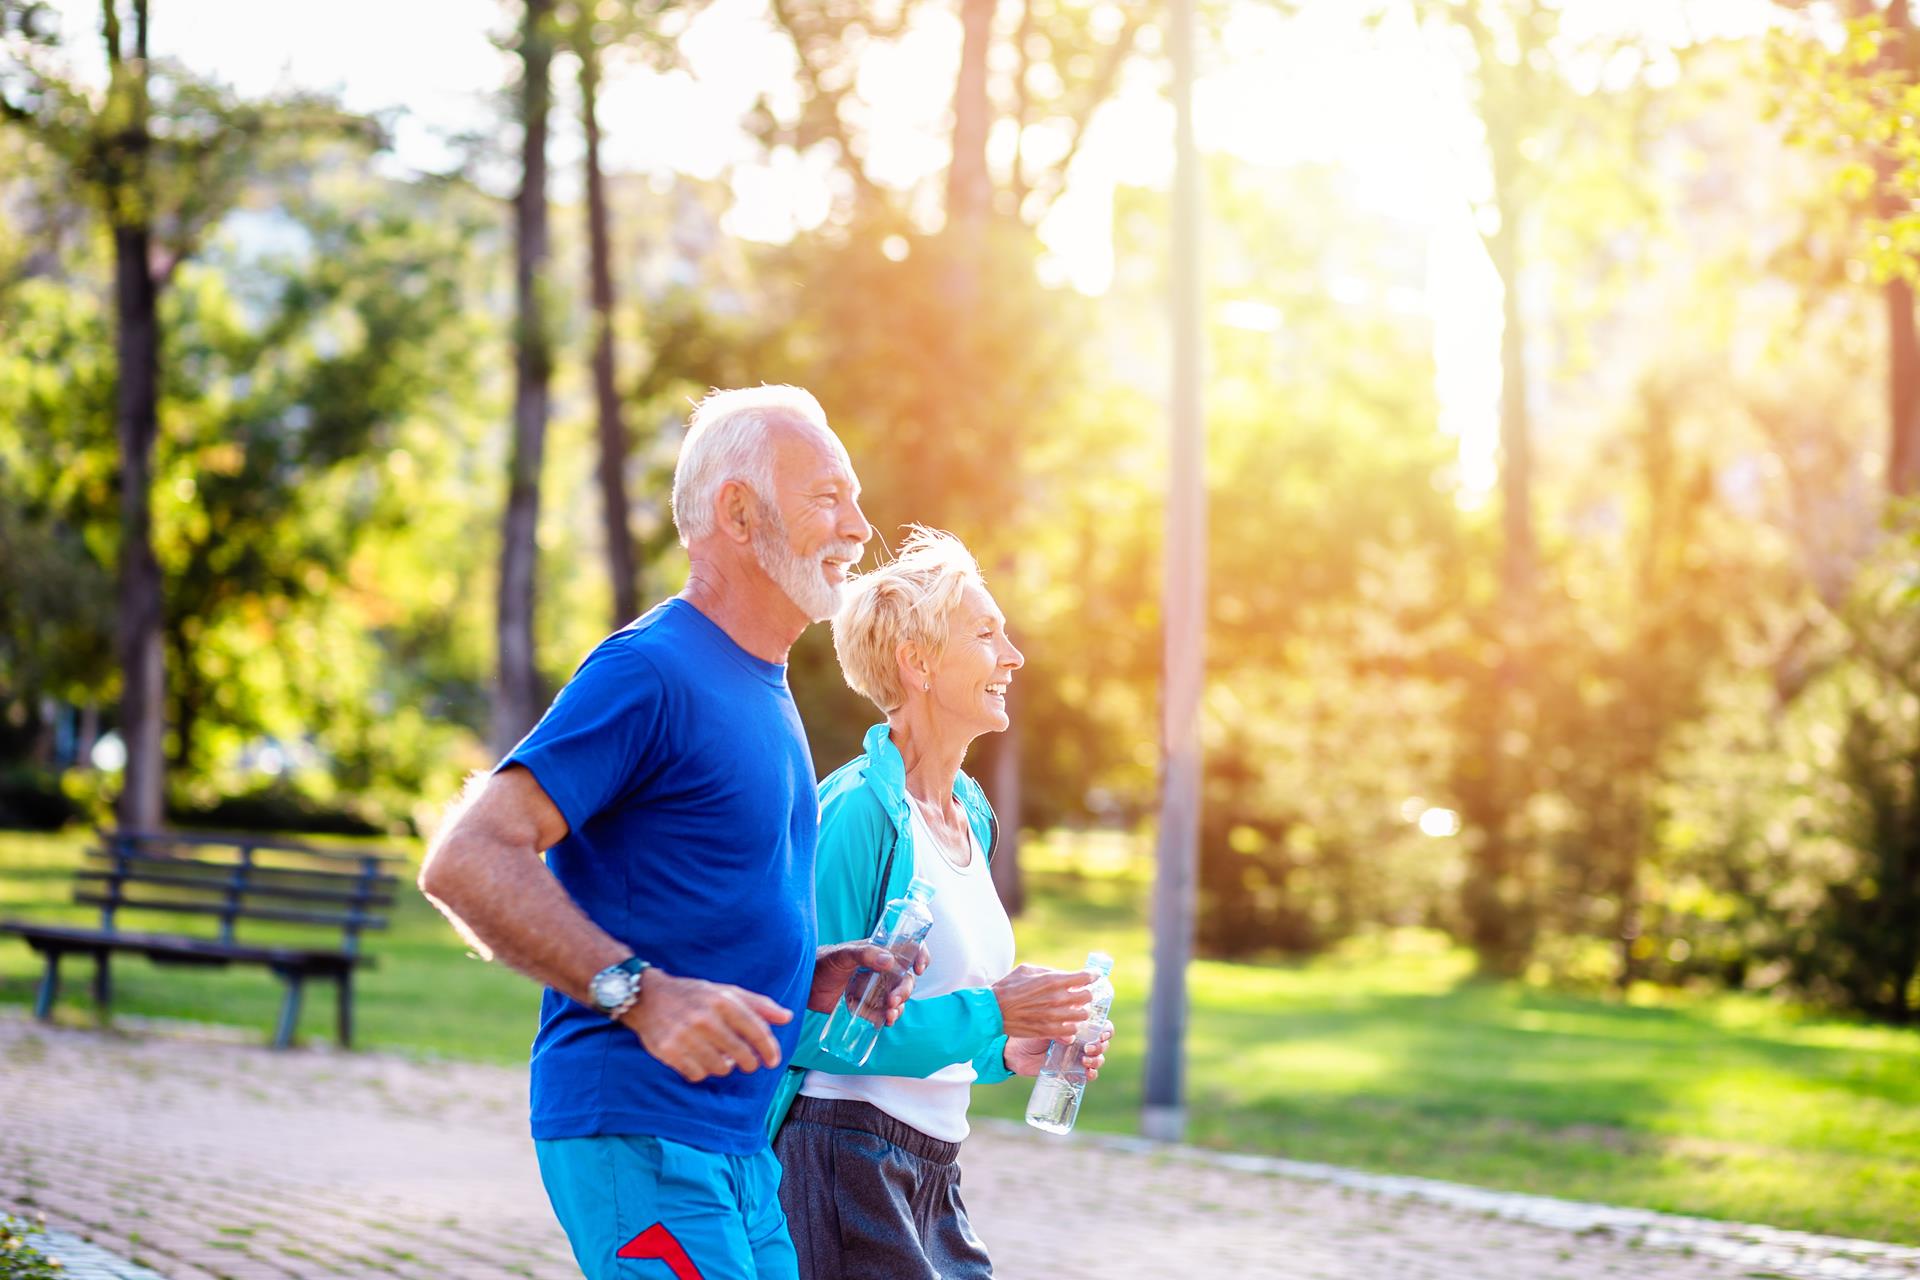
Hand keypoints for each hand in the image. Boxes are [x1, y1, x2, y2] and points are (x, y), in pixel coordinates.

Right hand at [618, 967, 790, 1082]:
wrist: (647, 997)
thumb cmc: (693, 995)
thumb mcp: (725, 992)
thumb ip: (758, 1005)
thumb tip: (788, 1017)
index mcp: (722, 1001)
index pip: (755, 1030)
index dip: (769, 1048)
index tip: (774, 1061)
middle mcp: (704, 1018)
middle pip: (741, 1054)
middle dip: (749, 1063)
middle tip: (748, 1063)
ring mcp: (685, 1036)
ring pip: (720, 1068)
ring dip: (724, 1067)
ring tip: (720, 1057)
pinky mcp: (669, 1051)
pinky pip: (697, 1074)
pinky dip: (702, 1071)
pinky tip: (700, 1059)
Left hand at [807, 940, 929, 1019]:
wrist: (804, 985)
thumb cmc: (822, 962)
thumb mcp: (842, 954)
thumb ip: (864, 954)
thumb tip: (889, 961)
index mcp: (879, 952)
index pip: (908, 949)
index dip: (920, 955)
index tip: (920, 968)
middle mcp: (881, 971)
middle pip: (906, 979)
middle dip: (905, 991)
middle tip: (892, 1000)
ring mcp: (875, 989)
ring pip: (898, 998)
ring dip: (899, 1006)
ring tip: (889, 1014)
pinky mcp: (867, 1007)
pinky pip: (885, 1013)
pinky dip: (890, 1018)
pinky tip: (886, 1021)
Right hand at [991, 964, 1093, 1039]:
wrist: (994, 1010)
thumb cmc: (1009, 987)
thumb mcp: (1028, 970)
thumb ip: (1049, 972)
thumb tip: (1064, 976)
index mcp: (1052, 980)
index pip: (1084, 977)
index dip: (1093, 976)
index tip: (1094, 977)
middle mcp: (1056, 998)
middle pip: (1087, 997)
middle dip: (1086, 994)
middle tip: (1082, 994)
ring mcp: (1053, 1016)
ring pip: (1082, 1015)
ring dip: (1081, 1012)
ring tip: (1075, 1010)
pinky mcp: (1048, 1031)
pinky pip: (1071, 1031)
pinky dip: (1072, 1027)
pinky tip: (1067, 1023)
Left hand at [1005, 1022, 1113, 1078]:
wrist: (1017, 1052)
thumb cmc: (1031, 1032)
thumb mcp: (1044, 1025)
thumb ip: (1058, 1027)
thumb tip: (1071, 1036)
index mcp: (1079, 1025)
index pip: (1101, 1024)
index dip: (1106, 1029)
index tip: (1101, 1033)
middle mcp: (1081, 1039)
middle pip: (1103, 1042)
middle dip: (1101, 1046)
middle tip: (1088, 1048)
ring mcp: (1078, 1055)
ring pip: (1099, 1058)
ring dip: (1097, 1060)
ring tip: (1085, 1060)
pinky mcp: (1073, 1070)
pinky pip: (1089, 1074)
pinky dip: (1092, 1074)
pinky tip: (1088, 1073)